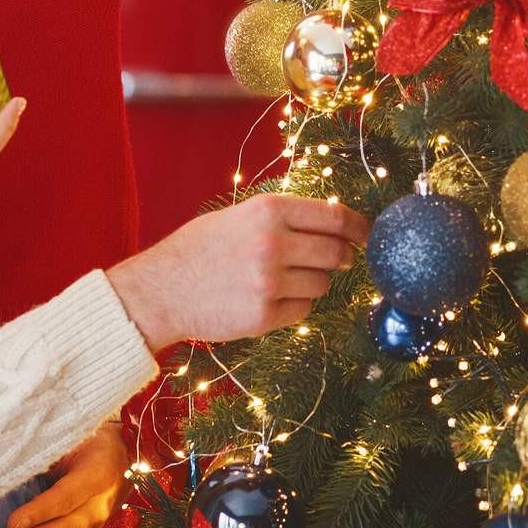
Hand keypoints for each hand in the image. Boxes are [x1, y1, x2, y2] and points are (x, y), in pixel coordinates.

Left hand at [0, 422, 128, 527]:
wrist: (121, 452)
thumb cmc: (87, 439)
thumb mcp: (71, 437)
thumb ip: (47, 451)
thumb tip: (8, 464)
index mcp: (96, 474)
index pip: (66, 497)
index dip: (39, 512)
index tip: (11, 522)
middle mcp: (99, 506)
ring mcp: (95, 527)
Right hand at [106, 193, 368, 350]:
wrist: (160, 289)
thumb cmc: (197, 249)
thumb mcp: (237, 216)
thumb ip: (281, 218)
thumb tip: (333, 223)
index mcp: (267, 211)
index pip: (334, 216)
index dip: (358, 227)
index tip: (367, 234)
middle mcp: (273, 243)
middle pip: (337, 253)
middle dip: (340, 258)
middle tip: (330, 260)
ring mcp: (270, 282)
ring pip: (322, 285)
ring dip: (312, 283)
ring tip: (279, 279)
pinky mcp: (265, 316)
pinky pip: (303, 311)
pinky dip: (293, 306)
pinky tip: (266, 299)